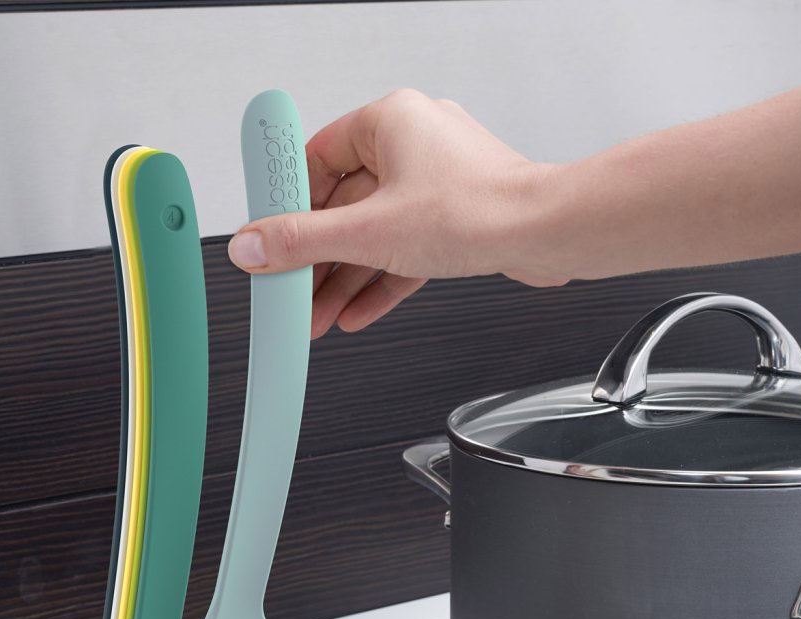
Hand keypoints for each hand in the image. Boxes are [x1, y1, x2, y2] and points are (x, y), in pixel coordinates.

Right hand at [227, 89, 563, 338]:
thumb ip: (303, 241)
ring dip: (346, 278)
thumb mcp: (369, 233)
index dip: (287, 203)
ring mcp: (436, 183)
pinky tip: (357, 312)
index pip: (315, 159)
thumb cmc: (479, 211)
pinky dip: (381, 279)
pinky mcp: (454, 218)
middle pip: (343, 205)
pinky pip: (404, 248)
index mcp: (388, 121)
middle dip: (318, 259)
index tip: (266, 231)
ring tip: (319, 316)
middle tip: (292, 290)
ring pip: (375, 233)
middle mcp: (412, 145)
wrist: (546, 236)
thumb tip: (254, 247)